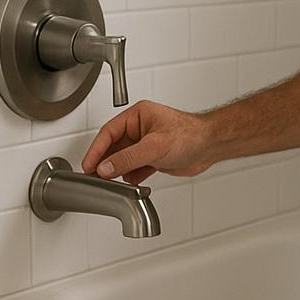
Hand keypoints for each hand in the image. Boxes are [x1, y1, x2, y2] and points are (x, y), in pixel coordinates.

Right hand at [81, 99, 214, 185]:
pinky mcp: (153, 158)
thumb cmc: (190, 135)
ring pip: (123, 159)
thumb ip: (128, 158)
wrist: (211, 147)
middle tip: (95, 177)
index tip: (87, 166)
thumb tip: (105, 168)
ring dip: (118, 171)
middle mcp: (140, 129)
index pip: (108, 133)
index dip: (96, 150)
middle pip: (113, 147)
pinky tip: (131, 183)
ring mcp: (147, 144)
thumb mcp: (154, 147)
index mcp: (137, 116)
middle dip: (106, 163)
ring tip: (113, 182)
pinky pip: (134, 168)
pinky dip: (131, 177)